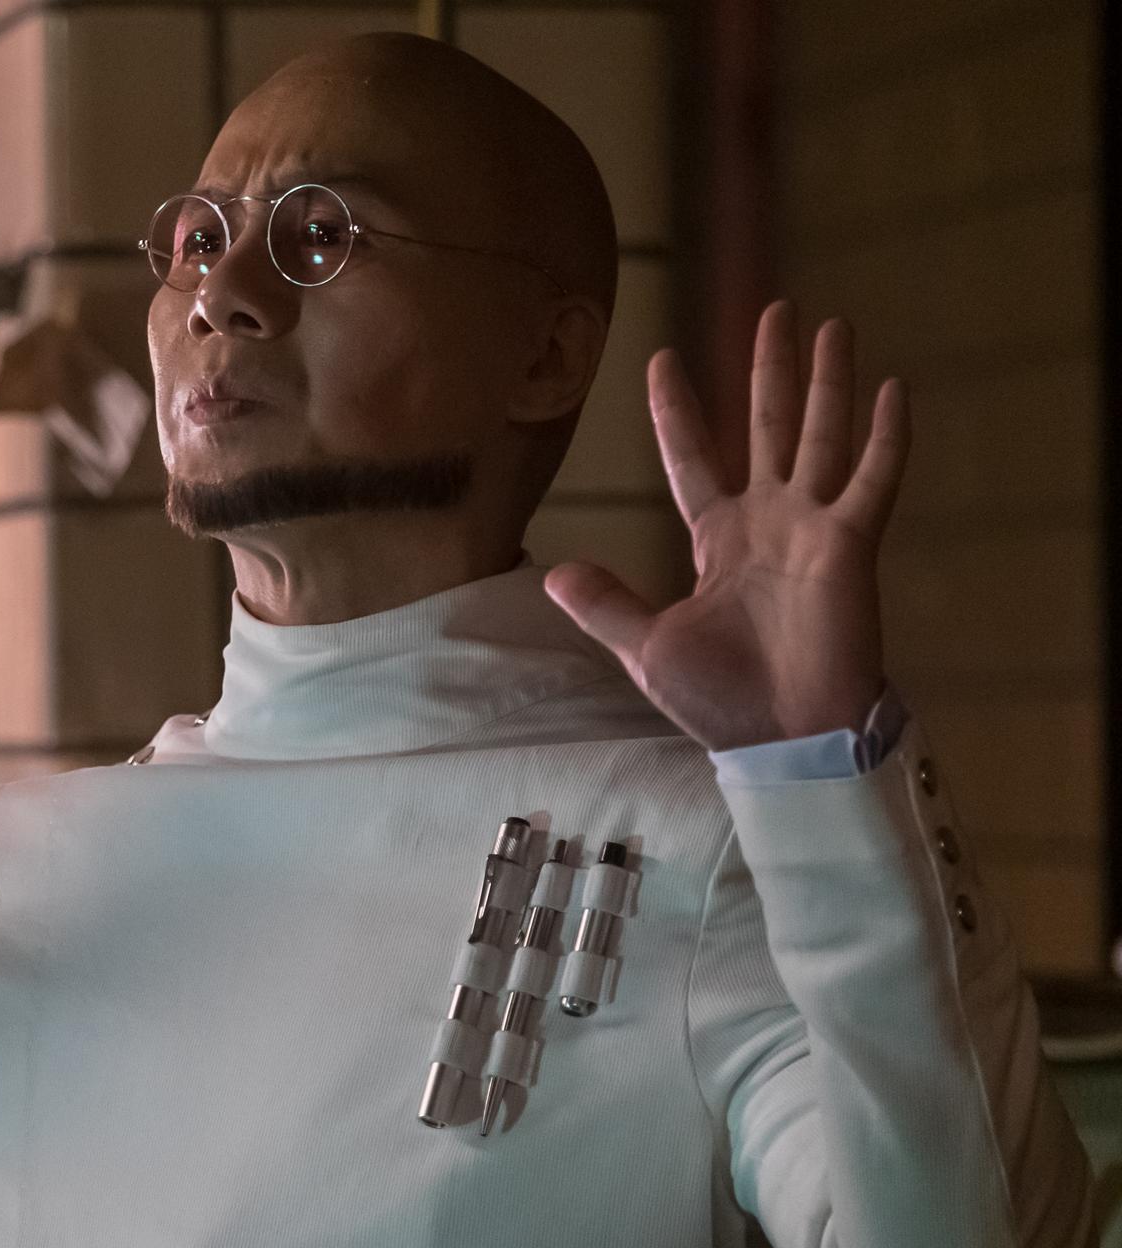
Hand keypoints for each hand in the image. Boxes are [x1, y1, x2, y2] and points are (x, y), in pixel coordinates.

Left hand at [541, 299, 909, 752]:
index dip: (678, 411)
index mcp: (716, 540)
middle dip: (768, 369)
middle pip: (767, 425)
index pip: (692, 458)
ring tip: (832, 324)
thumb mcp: (646, 647)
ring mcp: (812, 528)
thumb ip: (604, 604)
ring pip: (820, 435)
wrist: (780, 737)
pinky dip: (886, 436)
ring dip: (827, 381)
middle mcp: (766, 521)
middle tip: (773, 308)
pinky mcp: (850, 545)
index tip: (661, 360)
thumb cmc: (719, 698)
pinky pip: (873, 480)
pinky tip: (896, 387)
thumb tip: (552, 574)